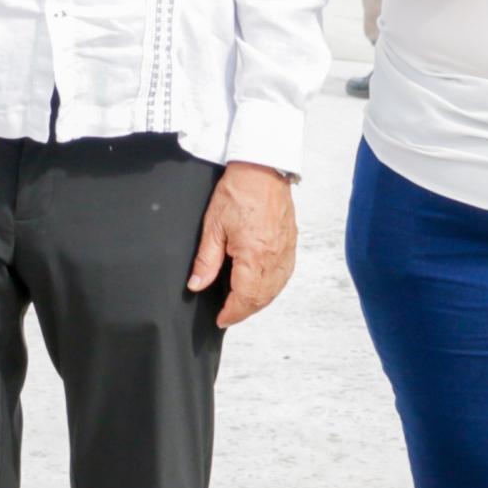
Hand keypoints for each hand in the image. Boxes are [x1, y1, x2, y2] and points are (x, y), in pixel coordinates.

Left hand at [187, 162, 297, 328]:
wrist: (263, 167)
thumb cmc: (238, 191)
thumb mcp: (213, 226)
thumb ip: (206, 260)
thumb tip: (197, 285)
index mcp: (255, 255)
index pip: (245, 297)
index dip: (232, 313)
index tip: (221, 319)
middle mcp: (275, 257)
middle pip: (262, 298)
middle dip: (244, 311)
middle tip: (228, 315)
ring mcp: (286, 250)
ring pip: (275, 289)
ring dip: (259, 302)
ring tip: (242, 305)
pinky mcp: (291, 243)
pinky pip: (284, 275)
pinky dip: (272, 287)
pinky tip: (261, 287)